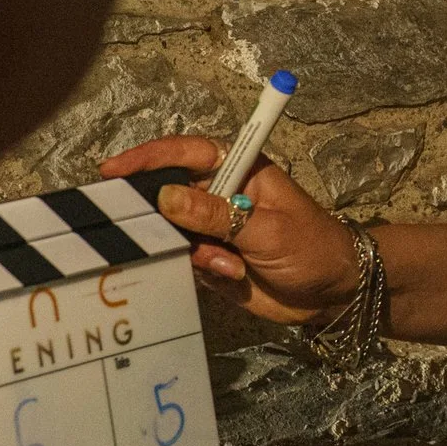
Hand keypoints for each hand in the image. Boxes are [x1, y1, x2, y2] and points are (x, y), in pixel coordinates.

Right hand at [102, 136, 361, 325]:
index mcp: (241, 170)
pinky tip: (230, 275)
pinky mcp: (212, 260)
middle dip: (156, 212)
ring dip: (193, 250)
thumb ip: (217, 215)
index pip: (188, 153)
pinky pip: (184, 260)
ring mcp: (214, 229)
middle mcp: (222, 194)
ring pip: (173, 232)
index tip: (112, 170)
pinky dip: (200, 269)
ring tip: (229, 265)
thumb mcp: (267, 230)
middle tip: (140, 230)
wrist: (334, 292)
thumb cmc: (311, 247)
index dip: (150, 157)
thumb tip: (165, 196)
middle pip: (168, 193)